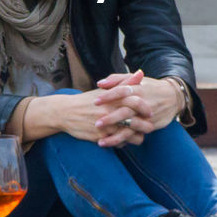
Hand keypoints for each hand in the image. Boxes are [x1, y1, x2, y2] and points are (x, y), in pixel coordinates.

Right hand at [19, 77, 152, 147]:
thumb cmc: (88, 100)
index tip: (150, 112)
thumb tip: (141, 73)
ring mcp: (106, 125)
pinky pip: (117, 143)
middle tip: (150, 127)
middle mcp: (111, 111)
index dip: (145, 108)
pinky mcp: (100, 137)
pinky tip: (124, 141)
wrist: (66, 112)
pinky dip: (122, 143)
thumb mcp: (106, 90)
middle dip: (145, 126)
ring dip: (136, 137)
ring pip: (128, 135)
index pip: (136, 102)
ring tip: (139, 136)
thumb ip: (125, 83)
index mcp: (113, 98)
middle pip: (135, 120)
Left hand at [95, 71, 182, 136]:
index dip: (109, 96)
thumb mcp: (136, 80)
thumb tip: (100, 83)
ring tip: (101, 141)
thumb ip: (117, 79)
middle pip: (126, 111)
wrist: (173, 97)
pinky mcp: (150, 126)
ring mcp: (146, 116)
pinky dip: (124, 141)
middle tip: (97, 123)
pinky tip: (112, 144)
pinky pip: (136, 135)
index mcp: (138, 89)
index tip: (95, 101)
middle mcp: (142, 103)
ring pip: (130, 127)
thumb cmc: (149, 87)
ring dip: (116, 135)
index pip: (121, 91)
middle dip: (111, 118)